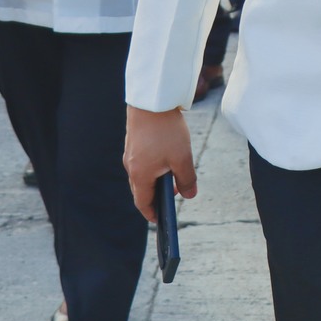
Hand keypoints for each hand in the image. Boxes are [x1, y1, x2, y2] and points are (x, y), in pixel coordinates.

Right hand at [125, 106, 196, 222]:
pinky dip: (154, 165)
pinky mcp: (134, 140)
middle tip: (175, 196)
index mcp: (140, 175)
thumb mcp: (182, 158)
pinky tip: (168, 157)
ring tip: (176, 175)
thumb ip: (187, 180)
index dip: (152, 213)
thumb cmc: (166, 131)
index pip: (143, 203)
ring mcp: (131, 152)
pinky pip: (143, 160)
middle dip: (157, 196)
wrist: (152, 100)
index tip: (160, 220)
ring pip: (143, 174)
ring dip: (157, 179)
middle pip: (142, 189)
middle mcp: (131, 166)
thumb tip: (190, 195)